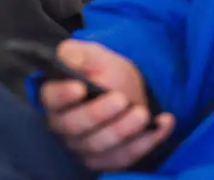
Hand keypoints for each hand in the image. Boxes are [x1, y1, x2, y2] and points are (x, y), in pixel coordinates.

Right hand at [41, 40, 174, 170]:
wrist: (127, 92)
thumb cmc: (105, 72)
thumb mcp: (94, 55)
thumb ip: (78, 53)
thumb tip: (66, 56)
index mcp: (55, 97)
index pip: (50, 99)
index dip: (62, 95)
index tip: (80, 87)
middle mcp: (62, 125)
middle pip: (73, 126)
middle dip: (98, 114)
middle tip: (121, 99)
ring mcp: (82, 146)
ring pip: (98, 146)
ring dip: (123, 130)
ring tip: (143, 113)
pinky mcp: (104, 160)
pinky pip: (122, 158)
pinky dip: (145, 143)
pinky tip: (162, 124)